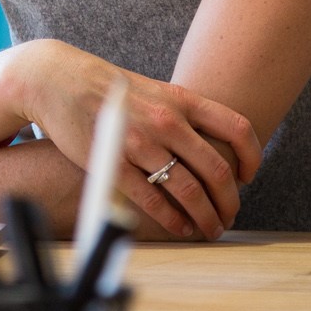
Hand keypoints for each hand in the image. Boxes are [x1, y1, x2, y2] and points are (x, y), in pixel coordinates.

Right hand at [0, 40, 262, 240]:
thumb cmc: (109, 89)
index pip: (237, 129)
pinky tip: (181, 228)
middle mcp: (167, 120)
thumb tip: (211, 148)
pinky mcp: (114, 163)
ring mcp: (141, 142)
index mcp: (182, 99)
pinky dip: (173, 220)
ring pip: (189, 191)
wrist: (58, 81)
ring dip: (206, 216)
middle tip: (230, 215)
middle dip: (230, 201)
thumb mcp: (155, 91)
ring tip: (210, 229)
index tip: (247, 177)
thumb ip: (183, 115)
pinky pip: (152, 200)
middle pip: (217, 169)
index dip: (251, 158)